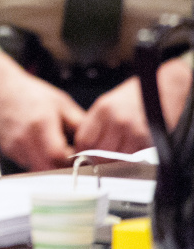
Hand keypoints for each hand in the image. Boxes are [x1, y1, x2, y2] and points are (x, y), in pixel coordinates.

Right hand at [0, 52, 85, 170]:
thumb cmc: (31, 93)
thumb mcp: (62, 104)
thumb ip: (81, 126)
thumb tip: (98, 146)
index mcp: (41, 124)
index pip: (61, 157)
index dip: (75, 161)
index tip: (83, 156)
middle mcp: (24, 138)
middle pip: (50, 169)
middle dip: (64, 167)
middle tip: (73, 158)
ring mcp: (14, 146)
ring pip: (39, 170)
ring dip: (51, 166)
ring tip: (57, 151)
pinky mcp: (8, 151)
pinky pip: (29, 164)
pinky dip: (39, 161)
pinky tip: (41, 147)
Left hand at [74, 57, 192, 152]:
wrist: (164, 87)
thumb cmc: (136, 95)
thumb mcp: (109, 103)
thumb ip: (97, 124)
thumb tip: (85, 147)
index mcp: (103, 109)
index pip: (84, 140)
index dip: (84, 152)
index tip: (86, 157)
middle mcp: (117, 120)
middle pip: (100, 153)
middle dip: (101, 160)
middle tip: (105, 160)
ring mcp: (135, 130)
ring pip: (119, 159)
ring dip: (119, 161)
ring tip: (123, 153)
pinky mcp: (152, 140)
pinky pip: (138, 159)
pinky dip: (135, 159)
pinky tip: (136, 150)